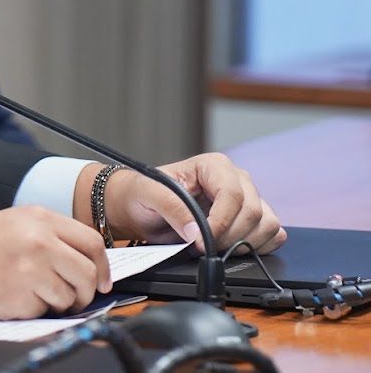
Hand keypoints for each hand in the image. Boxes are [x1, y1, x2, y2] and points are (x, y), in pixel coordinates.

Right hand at [0, 207, 111, 318]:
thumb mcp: (11, 224)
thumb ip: (48, 237)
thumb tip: (85, 265)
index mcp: (38, 219)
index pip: (91, 242)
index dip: (103, 266)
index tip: (101, 280)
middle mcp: (38, 241)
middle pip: (88, 274)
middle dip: (85, 292)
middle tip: (72, 297)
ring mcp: (29, 271)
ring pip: (69, 297)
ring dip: (57, 303)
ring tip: (29, 294)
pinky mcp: (17, 298)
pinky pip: (42, 312)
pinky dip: (31, 311)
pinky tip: (9, 297)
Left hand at [102, 154, 285, 255]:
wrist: (141, 208)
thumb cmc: (144, 194)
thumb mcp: (149, 195)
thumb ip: (172, 208)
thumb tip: (197, 233)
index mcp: (214, 166)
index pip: (233, 194)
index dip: (220, 222)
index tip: (201, 240)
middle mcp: (237, 180)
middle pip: (253, 212)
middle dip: (229, 237)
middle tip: (203, 247)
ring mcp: (248, 200)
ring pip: (268, 225)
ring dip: (244, 243)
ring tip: (214, 246)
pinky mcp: (254, 221)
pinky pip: (274, 236)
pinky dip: (257, 248)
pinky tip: (231, 248)